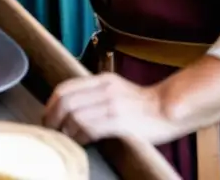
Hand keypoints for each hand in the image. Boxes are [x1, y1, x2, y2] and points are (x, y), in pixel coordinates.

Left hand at [43, 73, 176, 145]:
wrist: (171, 108)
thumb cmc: (144, 103)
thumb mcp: (115, 88)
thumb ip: (95, 92)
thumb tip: (72, 105)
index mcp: (101, 80)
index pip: (65, 88)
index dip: (51, 103)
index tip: (48, 115)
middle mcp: (104, 89)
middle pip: (65, 101)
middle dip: (53, 117)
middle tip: (51, 129)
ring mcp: (112, 104)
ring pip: (75, 115)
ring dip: (66, 129)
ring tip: (66, 137)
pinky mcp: (120, 121)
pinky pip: (90, 128)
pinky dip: (80, 136)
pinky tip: (81, 141)